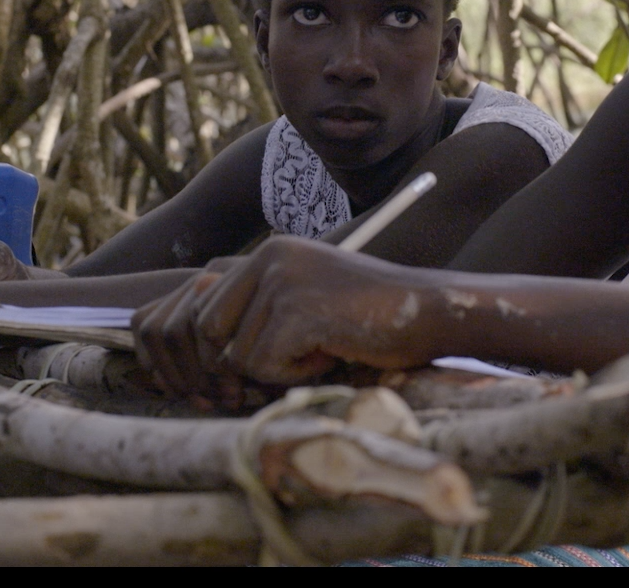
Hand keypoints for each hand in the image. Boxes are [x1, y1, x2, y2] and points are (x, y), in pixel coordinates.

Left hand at [131, 237, 437, 401]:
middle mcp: (268, 258)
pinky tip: (332, 355)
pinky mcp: (296, 311)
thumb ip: (258, 309)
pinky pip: (266, 366)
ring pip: (238, 355)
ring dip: (277, 369)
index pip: (203, 306)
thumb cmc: (369, 316)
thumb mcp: (306, 300)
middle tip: (283, 368)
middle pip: (208, 330)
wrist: (427, 311)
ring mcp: (281, 282)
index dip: (215, 347)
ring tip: (322, 350)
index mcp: (268, 252)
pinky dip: (296, 376)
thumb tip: (201, 332)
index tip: (242, 370)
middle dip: (236, 363)